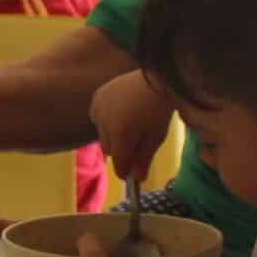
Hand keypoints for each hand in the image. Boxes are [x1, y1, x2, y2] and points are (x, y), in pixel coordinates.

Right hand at [90, 71, 174, 185]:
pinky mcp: (96, 98)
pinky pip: (97, 118)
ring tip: (130, 124)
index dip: (126, 172)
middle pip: (109, 151)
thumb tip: (137, 179)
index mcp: (121, 134)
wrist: (156, 77)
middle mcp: (104, 123)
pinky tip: (120, 112)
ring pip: (102, 134)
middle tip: (137, 143)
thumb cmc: (160, 109)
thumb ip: (144, 159)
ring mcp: (98, 109)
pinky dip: (106, 120)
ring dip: (112, 135)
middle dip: (121, 151)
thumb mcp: (156, 137)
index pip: (119, 164)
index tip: (133, 173)